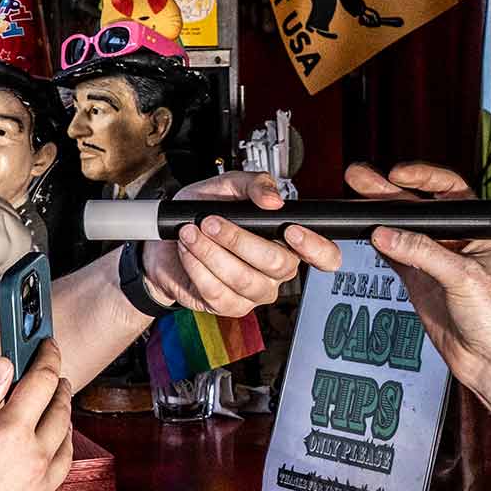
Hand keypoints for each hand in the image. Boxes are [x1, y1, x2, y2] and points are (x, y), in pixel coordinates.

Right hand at [0, 342, 74, 490]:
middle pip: (60, 411)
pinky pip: (59, 473)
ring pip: (66, 443)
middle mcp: (35, 459)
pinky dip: (58, 452)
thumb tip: (1, 369)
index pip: (40, 383)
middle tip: (53, 372)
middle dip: (59, 386)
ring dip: (64, 419)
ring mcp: (39, 488)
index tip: (48, 345)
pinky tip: (47, 452)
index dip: (47, 358)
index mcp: (12, 434)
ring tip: (55, 408)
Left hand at [139, 171, 340, 315]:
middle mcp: (277, 271)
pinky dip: (198, 268)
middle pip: (277, 264)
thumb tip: (273, 199)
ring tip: (191, 233)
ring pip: (244, 279)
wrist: (166, 242)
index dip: (317, 248)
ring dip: (211, 252)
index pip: (324, 255)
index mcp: (288, 242)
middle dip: (238, 239)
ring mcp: (255, 292)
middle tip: (211, 221)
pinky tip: (189, 252)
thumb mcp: (227, 187)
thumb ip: (254, 184)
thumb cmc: (201, 214)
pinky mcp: (230, 306)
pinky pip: (218, 292)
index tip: (291, 232)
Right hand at [349, 161, 490, 396]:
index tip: (397, 176)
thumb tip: (389, 235)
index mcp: (477, 232)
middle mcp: (456, 244)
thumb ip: (425, 253)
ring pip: (403, 233)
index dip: (423, 179)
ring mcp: (436, 264)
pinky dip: (380, 247)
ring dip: (380, 218)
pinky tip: (366, 234)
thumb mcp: (465, 277)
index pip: (449, 192)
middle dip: (390, 194)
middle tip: (363, 181)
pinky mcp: (421, 284)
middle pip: (419, 210)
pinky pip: (396, 258)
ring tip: (357, 203)